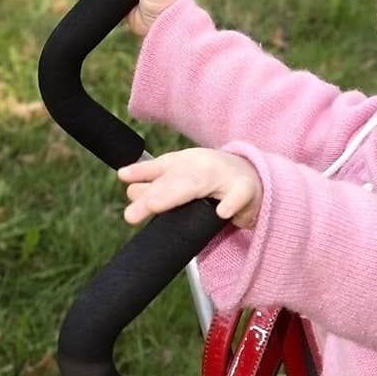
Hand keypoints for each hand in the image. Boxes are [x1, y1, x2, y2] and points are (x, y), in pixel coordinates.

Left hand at [117, 149, 262, 227]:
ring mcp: (223, 177)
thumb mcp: (182, 174)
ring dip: (177, 194)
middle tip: (132, 213)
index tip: (124, 177)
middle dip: (153, 194)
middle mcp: (201, 166)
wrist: (253, 176)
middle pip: (174, 181)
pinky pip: (238, 196)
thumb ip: (156, 180)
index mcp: (184, 163)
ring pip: (199, 184)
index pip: (159, 169)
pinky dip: (231, 203)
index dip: (141, 172)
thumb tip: (131, 189)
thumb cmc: (211, 177)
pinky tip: (223, 212)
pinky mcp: (246, 190)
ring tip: (155, 205)